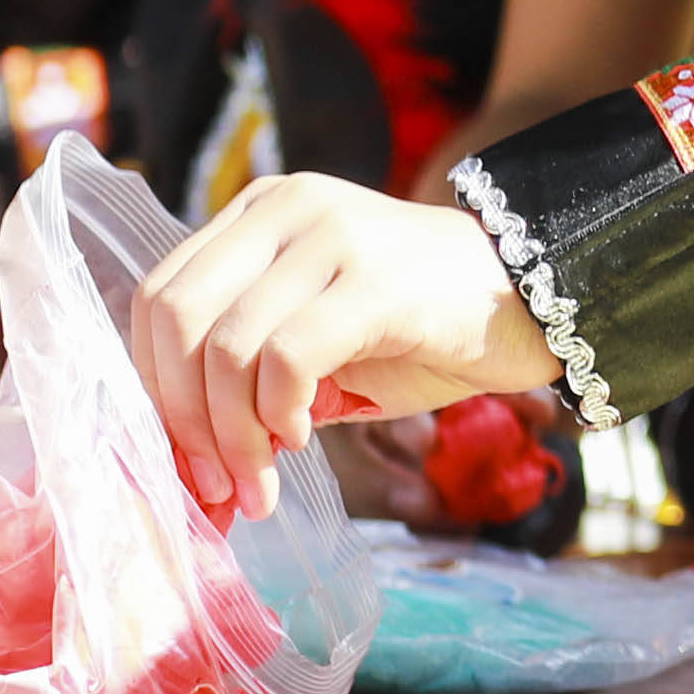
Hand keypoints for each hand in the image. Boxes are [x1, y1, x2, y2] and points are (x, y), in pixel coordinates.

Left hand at [126, 172, 551, 500]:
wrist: (541, 301)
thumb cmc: (426, 330)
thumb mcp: (320, 339)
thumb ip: (251, 375)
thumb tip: (186, 465)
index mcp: (260, 214)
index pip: (159, 298)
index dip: (152, 389)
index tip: (181, 463)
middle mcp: (286, 208)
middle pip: (176, 319)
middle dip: (183, 420)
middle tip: (216, 485)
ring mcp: (331, 235)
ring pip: (226, 347)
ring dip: (233, 436)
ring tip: (263, 483)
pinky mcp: (375, 277)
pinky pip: (287, 357)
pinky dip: (279, 414)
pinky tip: (305, 437)